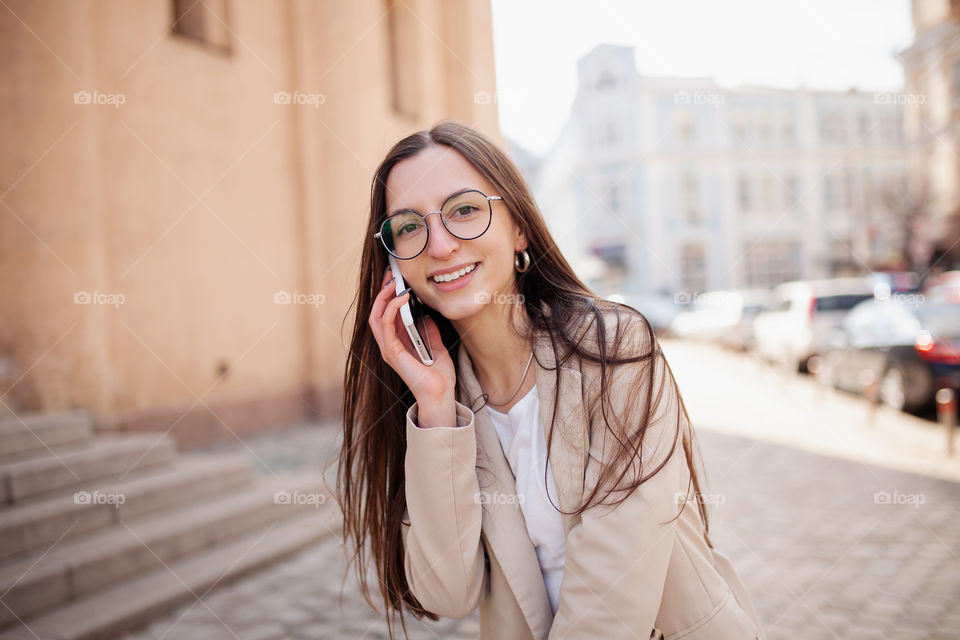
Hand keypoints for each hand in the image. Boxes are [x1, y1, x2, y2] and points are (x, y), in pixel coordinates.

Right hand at [369, 268, 455, 405]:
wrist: (440, 394)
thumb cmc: (438, 376)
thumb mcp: (436, 347)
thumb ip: (430, 332)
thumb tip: (427, 316)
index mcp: (398, 343)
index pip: (386, 314)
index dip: (388, 296)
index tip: (396, 279)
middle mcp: (389, 345)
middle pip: (378, 312)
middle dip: (383, 292)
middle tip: (392, 275)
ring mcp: (388, 349)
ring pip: (376, 316)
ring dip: (384, 297)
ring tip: (394, 282)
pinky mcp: (392, 352)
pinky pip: (386, 324)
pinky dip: (391, 308)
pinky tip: (402, 297)